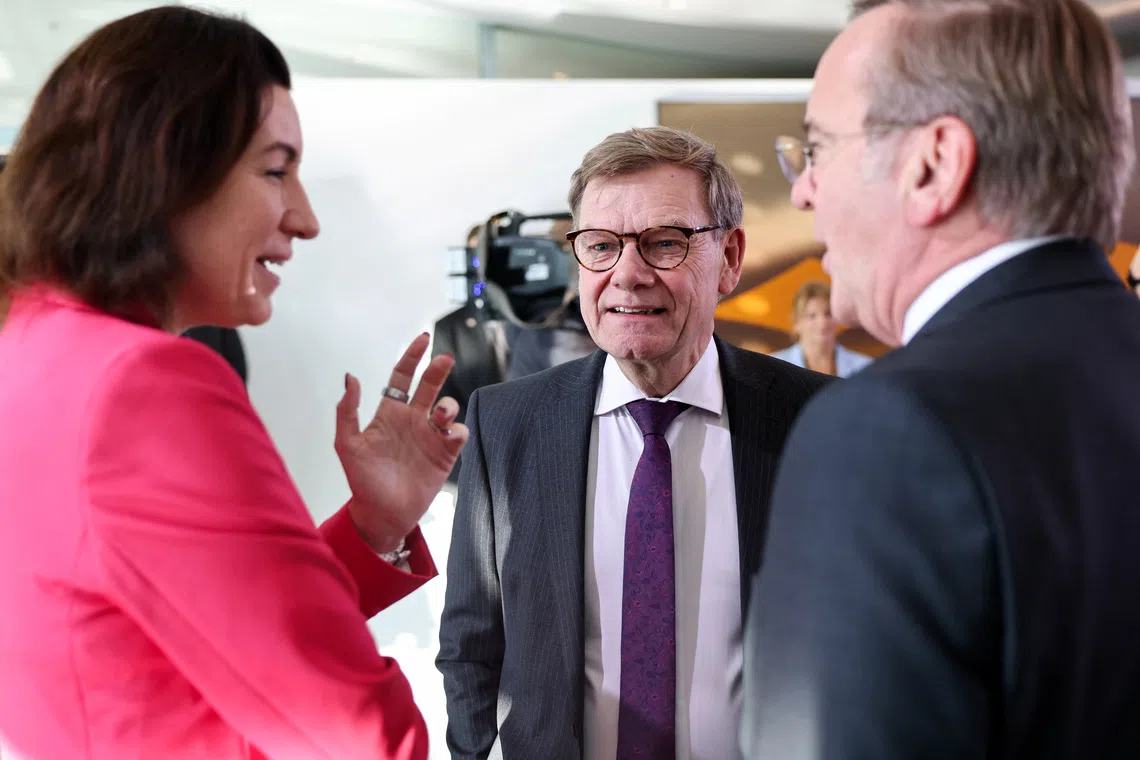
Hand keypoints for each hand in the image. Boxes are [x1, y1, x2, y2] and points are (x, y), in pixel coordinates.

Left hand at [335, 333, 469, 551]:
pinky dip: (457, 429)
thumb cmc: (362, 481)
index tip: (423, 340)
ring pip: (448, 407)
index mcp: (389, 413)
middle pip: (429, 385)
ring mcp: (430, 436)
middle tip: (444, 358)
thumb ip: (347, 411)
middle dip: (437, 369)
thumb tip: (351, 377)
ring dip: (447, 404)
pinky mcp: (445, 454)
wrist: (381, 515)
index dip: (412, 357)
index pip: (402, 377)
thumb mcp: (346, 445)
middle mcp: (412, 420)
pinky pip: (459, 433)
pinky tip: (447, 435)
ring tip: (439, 416)